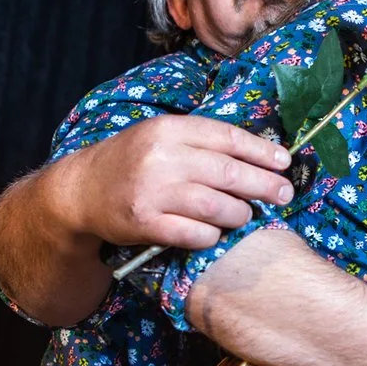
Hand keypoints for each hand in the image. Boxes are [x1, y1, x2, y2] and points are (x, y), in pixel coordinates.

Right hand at [59, 115, 292, 249]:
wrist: (82, 189)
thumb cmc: (131, 162)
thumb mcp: (160, 137)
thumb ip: (201, 143)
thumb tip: (257, 154)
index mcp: (168, 129)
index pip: (227, 138)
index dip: (261, 151)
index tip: (284, 162)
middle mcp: (161, 158)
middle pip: (229, 174)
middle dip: (264, 185)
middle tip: (284, 194)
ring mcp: (152, 192)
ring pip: (217, 206)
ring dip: (239, 214)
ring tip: (244, 215)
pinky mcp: (145, 223)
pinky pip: (194, 234)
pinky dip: (211, 236)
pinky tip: (214, 233)